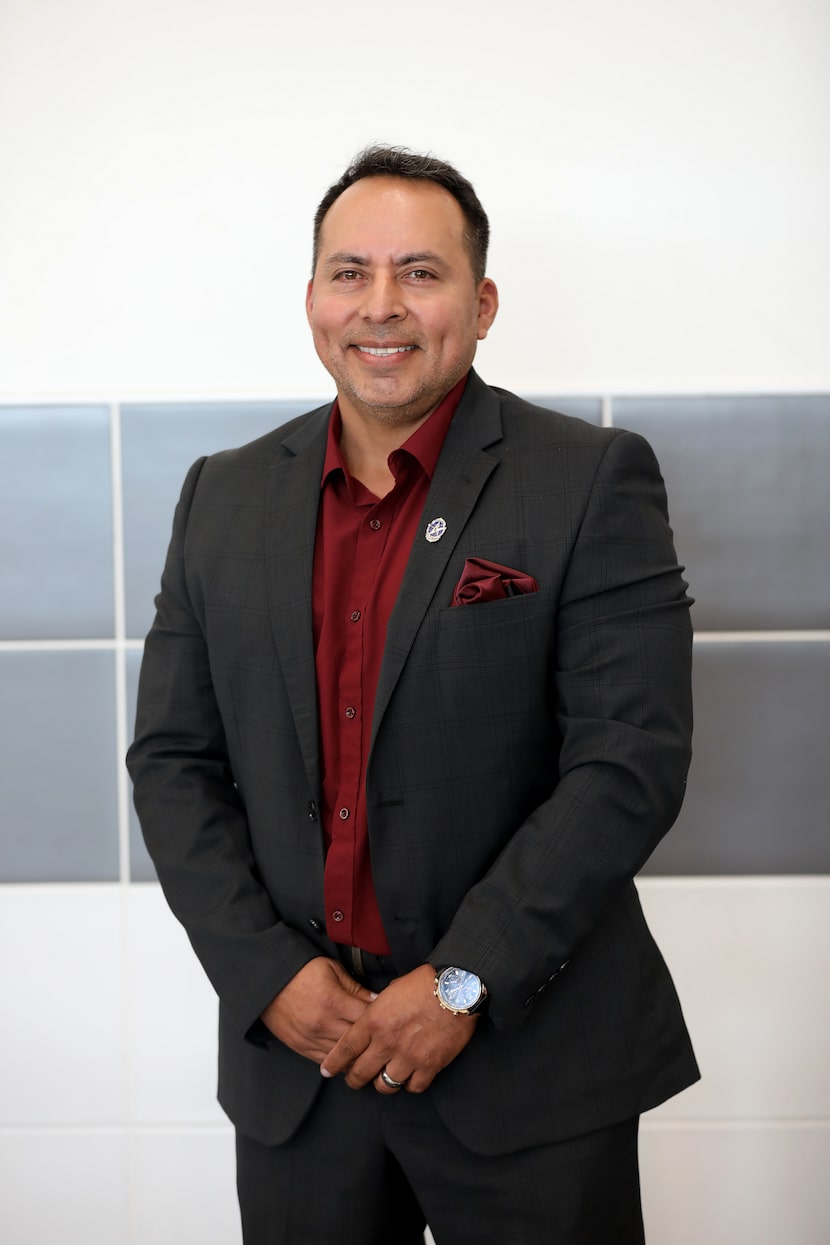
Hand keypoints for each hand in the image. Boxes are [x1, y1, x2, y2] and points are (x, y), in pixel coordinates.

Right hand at [261, 957, 375, 1064]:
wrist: (269, 981)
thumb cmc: (302, 972)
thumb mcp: (333, 970)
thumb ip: (356, 988)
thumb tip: (378, 1001)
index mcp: (334, 1002)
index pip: (368, 1019)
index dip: (382, 1019)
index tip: (389, 1019)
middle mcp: (324, 1024)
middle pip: (359, 1042)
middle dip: (373, 1041)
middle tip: (384, 1038)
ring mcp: (312, 1039)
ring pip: (344, 1058)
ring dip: (358, 1055)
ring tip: (370, 1051)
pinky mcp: (302, 1048)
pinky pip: (327, 1062)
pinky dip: (340, 1061)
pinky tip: (349, 1056)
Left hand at [320, 964, 477, 1093]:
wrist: (456, 989)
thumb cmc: (423, 983)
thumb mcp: (390, 991)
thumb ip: (376, 1011)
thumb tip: (369, 1022)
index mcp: (374, 1021)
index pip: (346, 1048)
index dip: (333, 1063)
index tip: (326, 1070)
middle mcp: (387, 1042)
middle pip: (360, 1073)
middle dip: (353, 1079)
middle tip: (353, 1079)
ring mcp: (408, 1056)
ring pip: (385, 1085)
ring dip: (382, 1083)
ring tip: (383, 1078)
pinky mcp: (429, 1065)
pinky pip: (413, 1087)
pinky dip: (409, 1084)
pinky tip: (409, 1077)